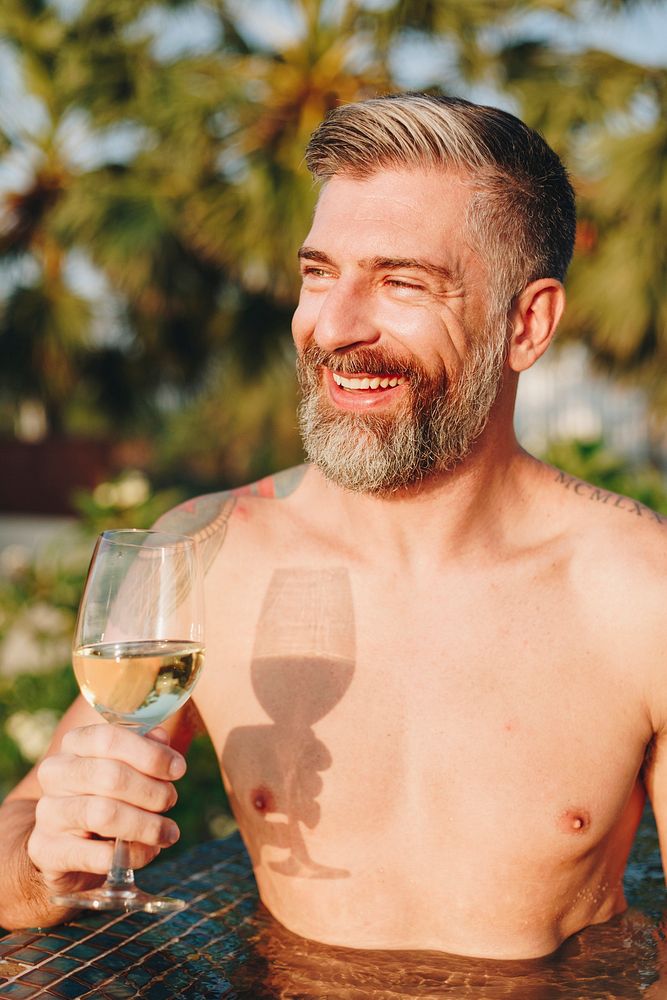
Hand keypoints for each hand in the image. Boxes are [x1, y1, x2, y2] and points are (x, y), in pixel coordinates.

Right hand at [27, 724, 185, 899]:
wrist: (70, 845)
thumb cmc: (107, 795)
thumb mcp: (127, 766)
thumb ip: (145, 748)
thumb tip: (161, 737)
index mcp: (75, 744)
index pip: (109, 738)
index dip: (150, 754)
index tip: (178, 769)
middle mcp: (56, 774)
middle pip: (110, 776)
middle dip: (152, 792)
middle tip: (171, 801)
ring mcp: (48, 813)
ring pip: (104, 814)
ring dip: (147, 825)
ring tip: (167, 832)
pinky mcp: (48, 852)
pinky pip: (98, 855)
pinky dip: (133, 854)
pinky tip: (148, 852)